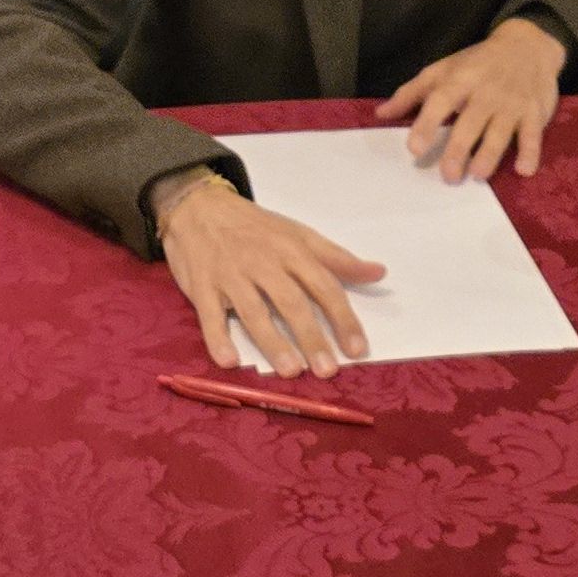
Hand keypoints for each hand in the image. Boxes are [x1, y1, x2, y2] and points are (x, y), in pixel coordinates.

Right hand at [153, 170, 384, 377]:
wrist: (199, 206)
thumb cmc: (255, 227)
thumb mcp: (299, 234)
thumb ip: (337, 258)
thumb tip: (379, 272)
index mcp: (291, 251)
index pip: (323, 286)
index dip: (342, 318)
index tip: (357, 349)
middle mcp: (263, 264)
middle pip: (291, 302)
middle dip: (311, 336)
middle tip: (327, 369)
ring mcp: (231, 276)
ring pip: (254, 312)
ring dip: (272, 342)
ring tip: (290, 370)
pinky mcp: (201, 287)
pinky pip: (210, 316)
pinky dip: (218, 339)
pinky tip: (229, 361)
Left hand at [376, 19, 565, 182]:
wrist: (528, 45)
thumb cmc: (477, 62)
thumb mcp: (443, 69)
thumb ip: (412, 93)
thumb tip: (381, 114)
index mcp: (460, 80)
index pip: (440, 101)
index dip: (426, 123)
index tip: (414, 148)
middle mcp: (485, 92)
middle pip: (470, 122)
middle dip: (459, 148)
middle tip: (448, 175)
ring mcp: (512, 103)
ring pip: (500, 131)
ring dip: (490, 153)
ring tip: (478, 175)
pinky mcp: (534, 112)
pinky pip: (533, 133)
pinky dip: (530, 151)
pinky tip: (524, 170)